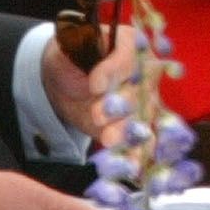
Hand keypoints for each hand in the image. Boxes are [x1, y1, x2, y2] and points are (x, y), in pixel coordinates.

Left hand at [41, 24, 139, 145]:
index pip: (128, 56)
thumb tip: (96, 80)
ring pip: (140, 117)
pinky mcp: (132, 126)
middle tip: (98, 114)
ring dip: (126, 130)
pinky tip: (130, 165)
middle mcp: (143, 73)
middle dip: (118, 105)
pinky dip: (135, 153)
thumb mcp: (69, 44)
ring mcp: (140, 102)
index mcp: (130, 44)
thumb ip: (80, 48)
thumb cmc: (71, 54)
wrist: (66, 78)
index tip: (94, 84)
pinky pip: (140, 140)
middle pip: (138, 90)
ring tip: (109, 140)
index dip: (113, 70)